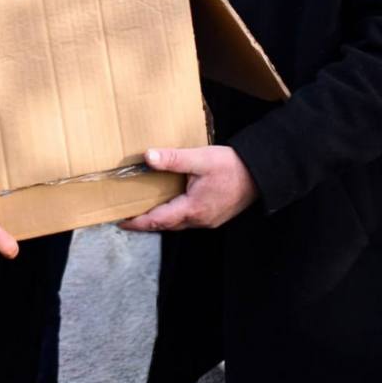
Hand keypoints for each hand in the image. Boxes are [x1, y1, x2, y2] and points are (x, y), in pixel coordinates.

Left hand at [120, 146, 257, 231]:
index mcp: (192, 209)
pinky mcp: (214, 216)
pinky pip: (188, 219)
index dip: (137, 222)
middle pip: (165, 225)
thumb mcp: (200, 158)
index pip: (157, 220)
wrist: (261, 175)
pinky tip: (170, 203)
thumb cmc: (232, 166)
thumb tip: (148, 157)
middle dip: (145, 222)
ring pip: (177, 224)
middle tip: (126, 215)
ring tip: (144, 209)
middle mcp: (199, 220)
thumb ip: (173, 159)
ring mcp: (208, 220)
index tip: (120, 221)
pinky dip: (174, 214)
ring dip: (160, 219)